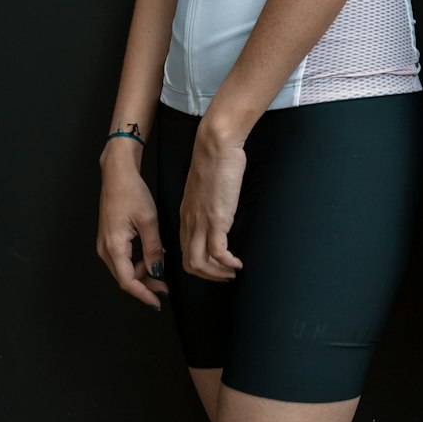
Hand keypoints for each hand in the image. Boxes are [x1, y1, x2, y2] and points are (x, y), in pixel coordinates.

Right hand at [97, 151, 168, 309]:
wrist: (117, 174)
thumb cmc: (131, 192)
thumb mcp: (148, 221)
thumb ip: (153, 249)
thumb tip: (158, 271)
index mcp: (113, 246)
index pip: (127, 281)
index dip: (144, 294)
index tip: (157, 302)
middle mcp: (105, 248)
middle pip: (124, 278)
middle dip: (145, 286)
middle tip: (165, 288)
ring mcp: (105, 244)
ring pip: (123, 269)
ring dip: (142, 274)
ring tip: (161, 270)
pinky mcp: (109, 238)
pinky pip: (122, 259)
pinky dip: (137, 263)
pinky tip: (152, 257)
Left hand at [179, 119, 245, 280]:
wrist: (215, 145)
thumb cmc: (215, 160)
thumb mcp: (206, 187)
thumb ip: (208, 202)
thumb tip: (219, 211)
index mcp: (186, 214)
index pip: (185, 249)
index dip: (199, 264)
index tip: (215, 267)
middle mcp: (190, 221)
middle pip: (189, 262)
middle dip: (207, 276)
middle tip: (225, 276)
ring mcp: (201, 221)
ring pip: (199, 263)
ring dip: (216, 274)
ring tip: (232, 272)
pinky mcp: (216, 219)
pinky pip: (218, 252)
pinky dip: (227, 263)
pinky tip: (237, 263)